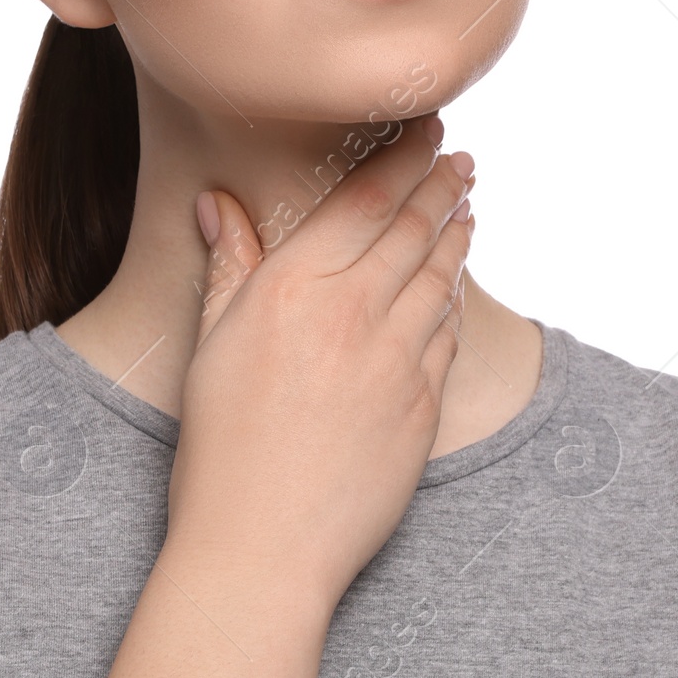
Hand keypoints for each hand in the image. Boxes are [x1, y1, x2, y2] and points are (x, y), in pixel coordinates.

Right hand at [164, 115, 474, 619]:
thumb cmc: (219, 450)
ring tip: (466, 208)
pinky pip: (446, 336)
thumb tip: (218, 203)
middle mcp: (355, 313)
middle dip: (443, 185)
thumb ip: (230, 266)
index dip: (405, 157)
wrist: (262, 548)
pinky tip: (451, 287)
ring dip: (457, 235)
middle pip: (415, 229)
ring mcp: (398, 360)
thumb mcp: (211, 345)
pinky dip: (452, 300)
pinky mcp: (424, 407)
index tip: (428, 129)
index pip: (367, 199)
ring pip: (440, 277)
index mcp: (296, 288)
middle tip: (462, 159)